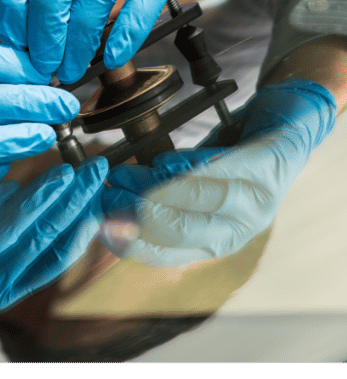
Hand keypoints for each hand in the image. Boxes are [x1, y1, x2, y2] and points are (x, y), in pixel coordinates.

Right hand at [98, 80, 336, 265]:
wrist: (281, 123)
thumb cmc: (228, 157)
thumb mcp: (190, 187)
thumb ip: (156, 199)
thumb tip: (106, 202)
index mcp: (211, 242)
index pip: (162, 254)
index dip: (127, 242)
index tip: (97, 225)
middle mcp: (236, 230)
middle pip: (181, 232)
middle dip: (136, 214)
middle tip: (106, 195)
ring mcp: (258, 200)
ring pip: (203, 204)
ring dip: (156, 189)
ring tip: (126, 175)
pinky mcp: (268, 167)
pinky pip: (227, 170)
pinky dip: (192, 167)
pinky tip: (166, 163)